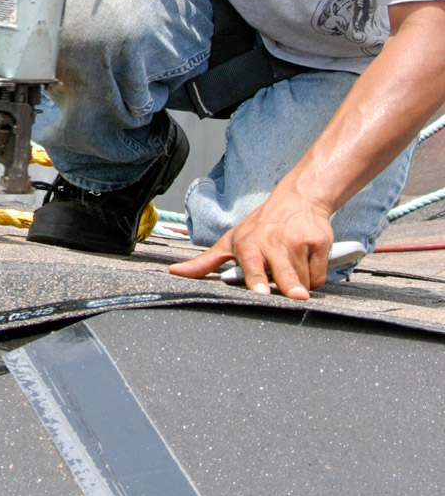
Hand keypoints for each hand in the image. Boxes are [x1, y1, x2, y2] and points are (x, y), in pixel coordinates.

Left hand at [169, 186, 333, 299]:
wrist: (297, 200)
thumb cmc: (259, 226)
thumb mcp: (229, 241)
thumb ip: (205, 262)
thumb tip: (176, 273)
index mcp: (248, 244)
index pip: (252, 263)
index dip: (256, 278)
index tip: (260, 292)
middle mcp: (272, 242)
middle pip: (284, 273)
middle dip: (289, 285)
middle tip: (295, 296)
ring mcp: (297, 242)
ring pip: (302, 281)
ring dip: (298, 285)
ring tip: (289, 269)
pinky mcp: (319, 244)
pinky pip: (318, 276)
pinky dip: (313, 277)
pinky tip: (304, 262)